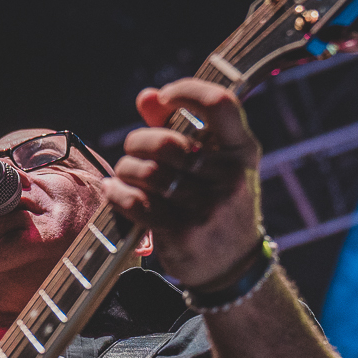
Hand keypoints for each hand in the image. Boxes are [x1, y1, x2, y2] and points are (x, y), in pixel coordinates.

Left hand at [103, 78, 264, 288]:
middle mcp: (230, 177)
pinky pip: (137, 203)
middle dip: (138, 142)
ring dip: (125, 170)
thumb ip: (180, 128)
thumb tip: (147, 96)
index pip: (220, 104)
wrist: (233, 267)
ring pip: (148, 173)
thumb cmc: (217, 204)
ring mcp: (208, 207)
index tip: (165, 98)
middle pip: (169, 142)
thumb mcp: (216, 166)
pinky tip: (115, 192)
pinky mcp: (184, 233)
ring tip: (123, 175)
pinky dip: (118, 195)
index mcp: (242, 152)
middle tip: (132, 151)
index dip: (187, 91)